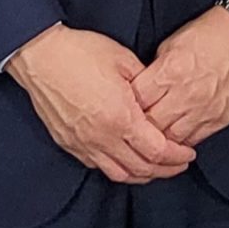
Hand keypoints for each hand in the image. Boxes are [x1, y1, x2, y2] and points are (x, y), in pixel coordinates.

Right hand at [5, 24, 196, 183]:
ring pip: (119, 174)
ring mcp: (84, 144)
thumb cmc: (80, 52)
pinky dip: (117, 168)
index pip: (157, 151)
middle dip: (166, 170)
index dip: (177, 155)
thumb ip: (146, 85)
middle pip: (141, 169)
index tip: (188, 153)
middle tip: (179, 164)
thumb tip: (158, 99)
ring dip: (142, 175)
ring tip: (156, 168)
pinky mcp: (69, 143)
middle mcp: (102, 137)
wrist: (39, 55)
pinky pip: (98, 166)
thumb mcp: (123, 60)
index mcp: (121, 117)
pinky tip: (125, 160)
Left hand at [130, 6, 228, 147]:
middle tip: (135, 123)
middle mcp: (186, 94)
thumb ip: (157, 67)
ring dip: (160, 137)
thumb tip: (144, 85)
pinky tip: (176, 134)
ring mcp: (203, 109)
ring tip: (154, 133)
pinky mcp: (219, 119)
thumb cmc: (212, 33)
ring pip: (171, 138)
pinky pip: (194, 140)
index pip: (137, 98)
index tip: (124, 104)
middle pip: (151, 123)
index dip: (127, 103)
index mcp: (171, 71)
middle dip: (140, 124)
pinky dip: (182, 140)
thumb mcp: (173, 42)